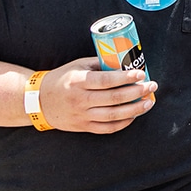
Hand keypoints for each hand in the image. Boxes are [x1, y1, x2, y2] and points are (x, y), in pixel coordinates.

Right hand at [36, 58, 156, 133]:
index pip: (105, 81)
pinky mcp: (83, 127)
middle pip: (113, 99)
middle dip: (136, 92)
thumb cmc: (62, 79)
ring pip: (113, 116)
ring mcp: (82, 116)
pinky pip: (107, 128)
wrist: (38, 101)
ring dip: (135, 109)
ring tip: (149, 102)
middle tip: (152, 85)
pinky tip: (134, 115)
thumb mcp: (78, 66)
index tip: (141, 74)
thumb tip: (126, 61)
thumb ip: (100, 65)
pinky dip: (124, 123)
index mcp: (78, 82)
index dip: (125, 78)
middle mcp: (80, 100)